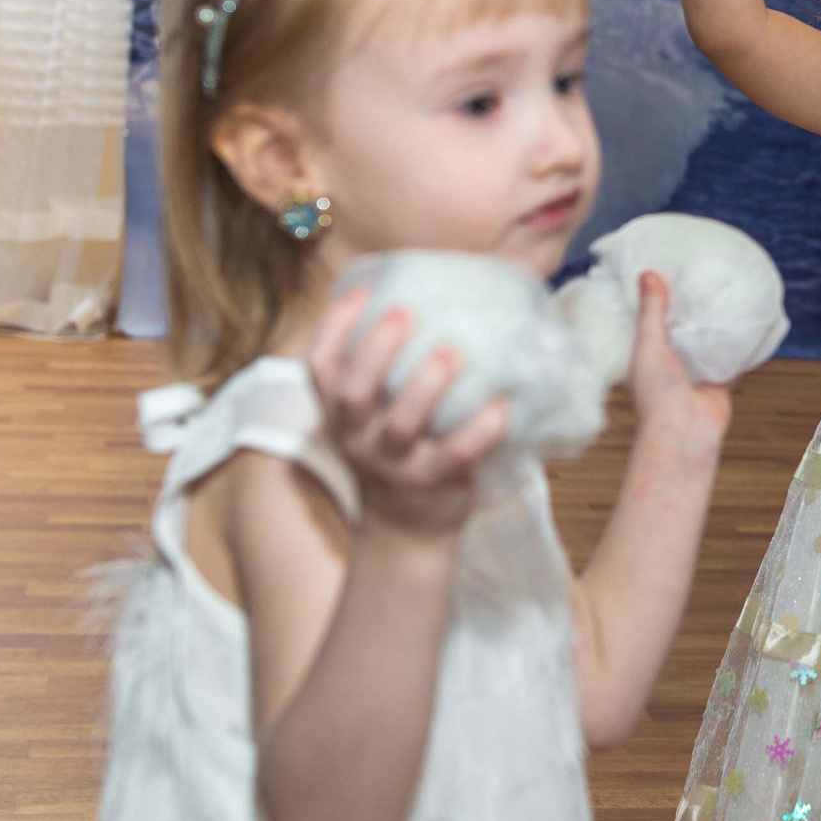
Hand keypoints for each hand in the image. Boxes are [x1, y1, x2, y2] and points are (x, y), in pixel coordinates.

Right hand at [304, 288, 512, 537]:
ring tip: (452, 352)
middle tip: (404, 313)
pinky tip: (501, 406)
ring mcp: (393, 464)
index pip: (319, 369)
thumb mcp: (380, 411)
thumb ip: (392, 367)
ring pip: (401, 425)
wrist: (407, 529)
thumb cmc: (401, 447)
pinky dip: (479, 431)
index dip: (333, 329)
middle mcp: (358, 436)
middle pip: (351, 394)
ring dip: (425, 386)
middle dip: (374, 350)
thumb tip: (444, 294)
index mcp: (342, 412)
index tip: (362, 292)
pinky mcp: (433, 484)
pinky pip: (455, 456)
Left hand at [624, 272, 732, 467]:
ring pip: (708, 340)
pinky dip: (742, 342)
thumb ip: (652, 311)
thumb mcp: (649, 344)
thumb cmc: (657, 393)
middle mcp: (672, 361)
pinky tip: (750, 319)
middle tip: (699, 273)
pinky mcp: (721, 378)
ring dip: (715, 323)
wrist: (686, 432)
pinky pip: (734, 356)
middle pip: (681, 327)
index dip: (656, 298)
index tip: (664, 271)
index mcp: (647, 354)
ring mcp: (697, 370)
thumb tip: (648, 273)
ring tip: (725, 290)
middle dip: (689, 307)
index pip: (650, 320)